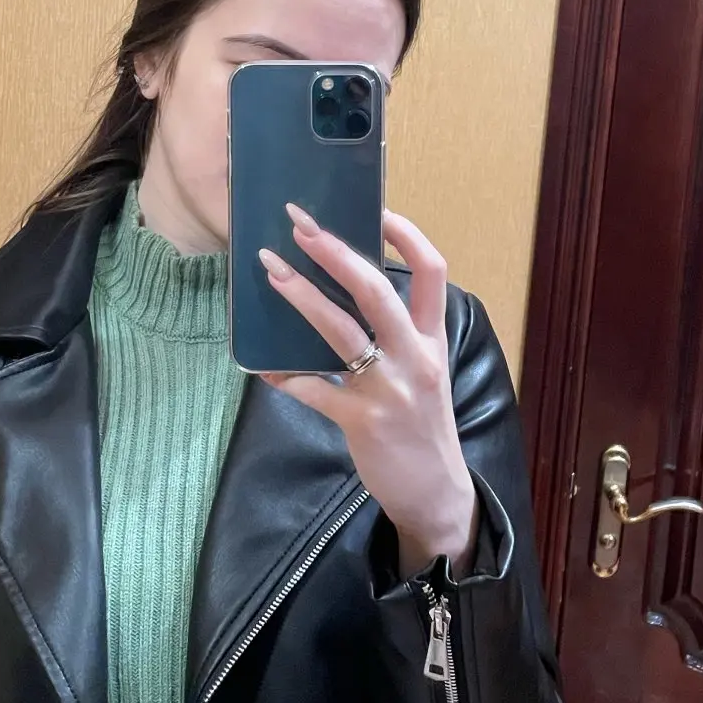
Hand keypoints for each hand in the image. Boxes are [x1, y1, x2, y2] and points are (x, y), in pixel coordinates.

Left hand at [256, 203, 478, 577]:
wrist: (437, 494)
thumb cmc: (423, 427)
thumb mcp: (424, 373)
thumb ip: (397, 336)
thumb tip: (345, 295)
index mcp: (432, 339)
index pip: (432, 271)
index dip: (406, 234)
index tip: (377, 209)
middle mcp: (415, 356)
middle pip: (377, 288)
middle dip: (335, 252)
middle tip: (300, 226)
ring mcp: (390, 388)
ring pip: (341, 329)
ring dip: (302, 295)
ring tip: (271, 269)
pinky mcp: (363, 420)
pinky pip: (315, 389)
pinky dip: (287, 376)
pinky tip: (264, 368)